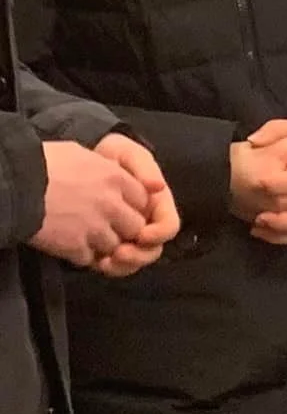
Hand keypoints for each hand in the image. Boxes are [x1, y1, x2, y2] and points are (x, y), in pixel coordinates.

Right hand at [29, 142, 148, 267]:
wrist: (15, 184)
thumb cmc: (43, 162)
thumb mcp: (81, 154)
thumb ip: (103, 167)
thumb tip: (108, 171)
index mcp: (116, 177)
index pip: (144, 200)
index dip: (132, 206)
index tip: (120, 209)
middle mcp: (111, 203)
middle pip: (135, 226)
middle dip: (123, 230)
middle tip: (105, 228)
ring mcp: (95, 227)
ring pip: (115, 246)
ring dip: (102, 245)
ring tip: (85, 237)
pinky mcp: (74, 246)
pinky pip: (88, 259)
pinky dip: (80, 256)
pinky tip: (68, 246)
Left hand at [86, 134, 178, 276]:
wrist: (75, 166)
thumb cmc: (106, 157)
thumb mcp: (125, 152)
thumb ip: (144, 167)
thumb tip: (159, 187)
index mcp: (156, 204)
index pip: (168, 226)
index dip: (159, 234)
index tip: (141, 235)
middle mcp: (146, 223)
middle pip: (153, 250)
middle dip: (139, 255)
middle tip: (118, 253)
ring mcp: (127, 237)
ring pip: (136, 261)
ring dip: (124, 265)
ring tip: (105, 260)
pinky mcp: (107, 246)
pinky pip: (115, 265)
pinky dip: (109, 267)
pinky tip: (95, 261)